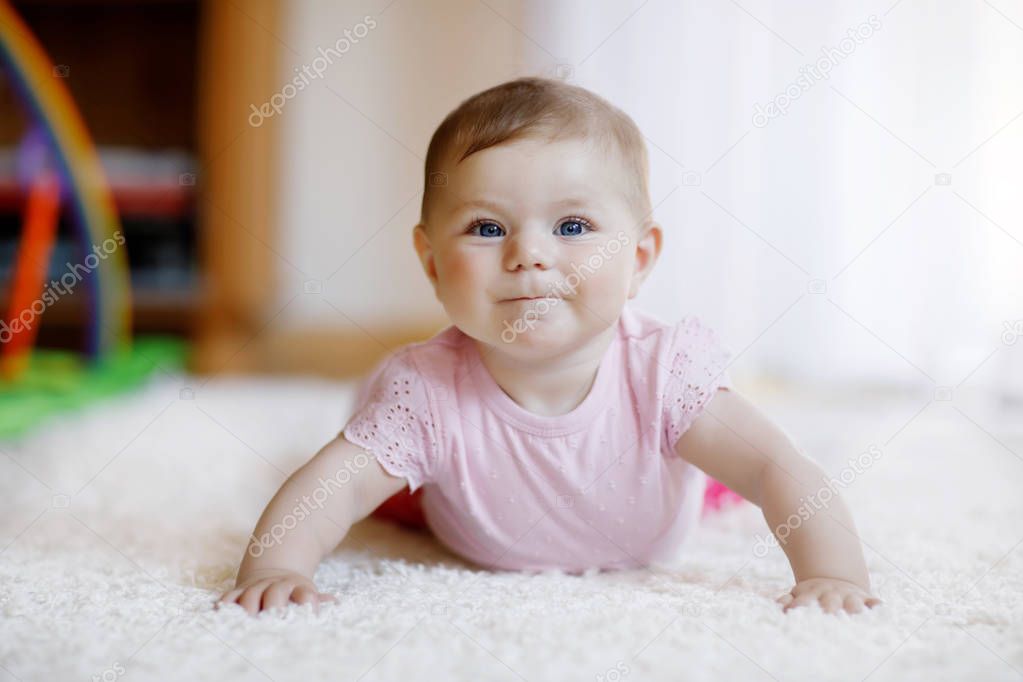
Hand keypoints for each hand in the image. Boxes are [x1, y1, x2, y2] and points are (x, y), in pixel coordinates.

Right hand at [215, 568, 336, 614]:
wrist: (274, 570)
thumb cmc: (295, 591)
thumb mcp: (308, 592)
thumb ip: (316, 600)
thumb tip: (333, 602)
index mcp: (298, 587)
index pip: (305, 594)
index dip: (306, 602)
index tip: (308, 613)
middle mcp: (276, 585)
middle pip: (276, 594)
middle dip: (274, 607)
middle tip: (273, 623)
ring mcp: (257, 587)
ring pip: (250, 596)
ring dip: (248, 610)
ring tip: (247, 625)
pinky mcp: (239, 591)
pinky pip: (229, 597)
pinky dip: (226, 606)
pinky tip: (224, 618)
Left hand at [776, 577, 881, 613]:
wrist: (835, 580)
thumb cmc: (812, 596)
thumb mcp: (798, 594)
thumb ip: (787, 601)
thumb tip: (782, 607)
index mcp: (811, 594)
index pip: (803, 603)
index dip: (799, 609)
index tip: (796, 618)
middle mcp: (831, 595)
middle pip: (830, 604)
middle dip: (828, 611)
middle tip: (827, 620)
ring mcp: (849, 596)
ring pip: (853, 602)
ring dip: (854, 609)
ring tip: (854, 616)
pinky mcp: (865, 598)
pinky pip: (873, 601)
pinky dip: (876, 605)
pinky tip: (878, 608)